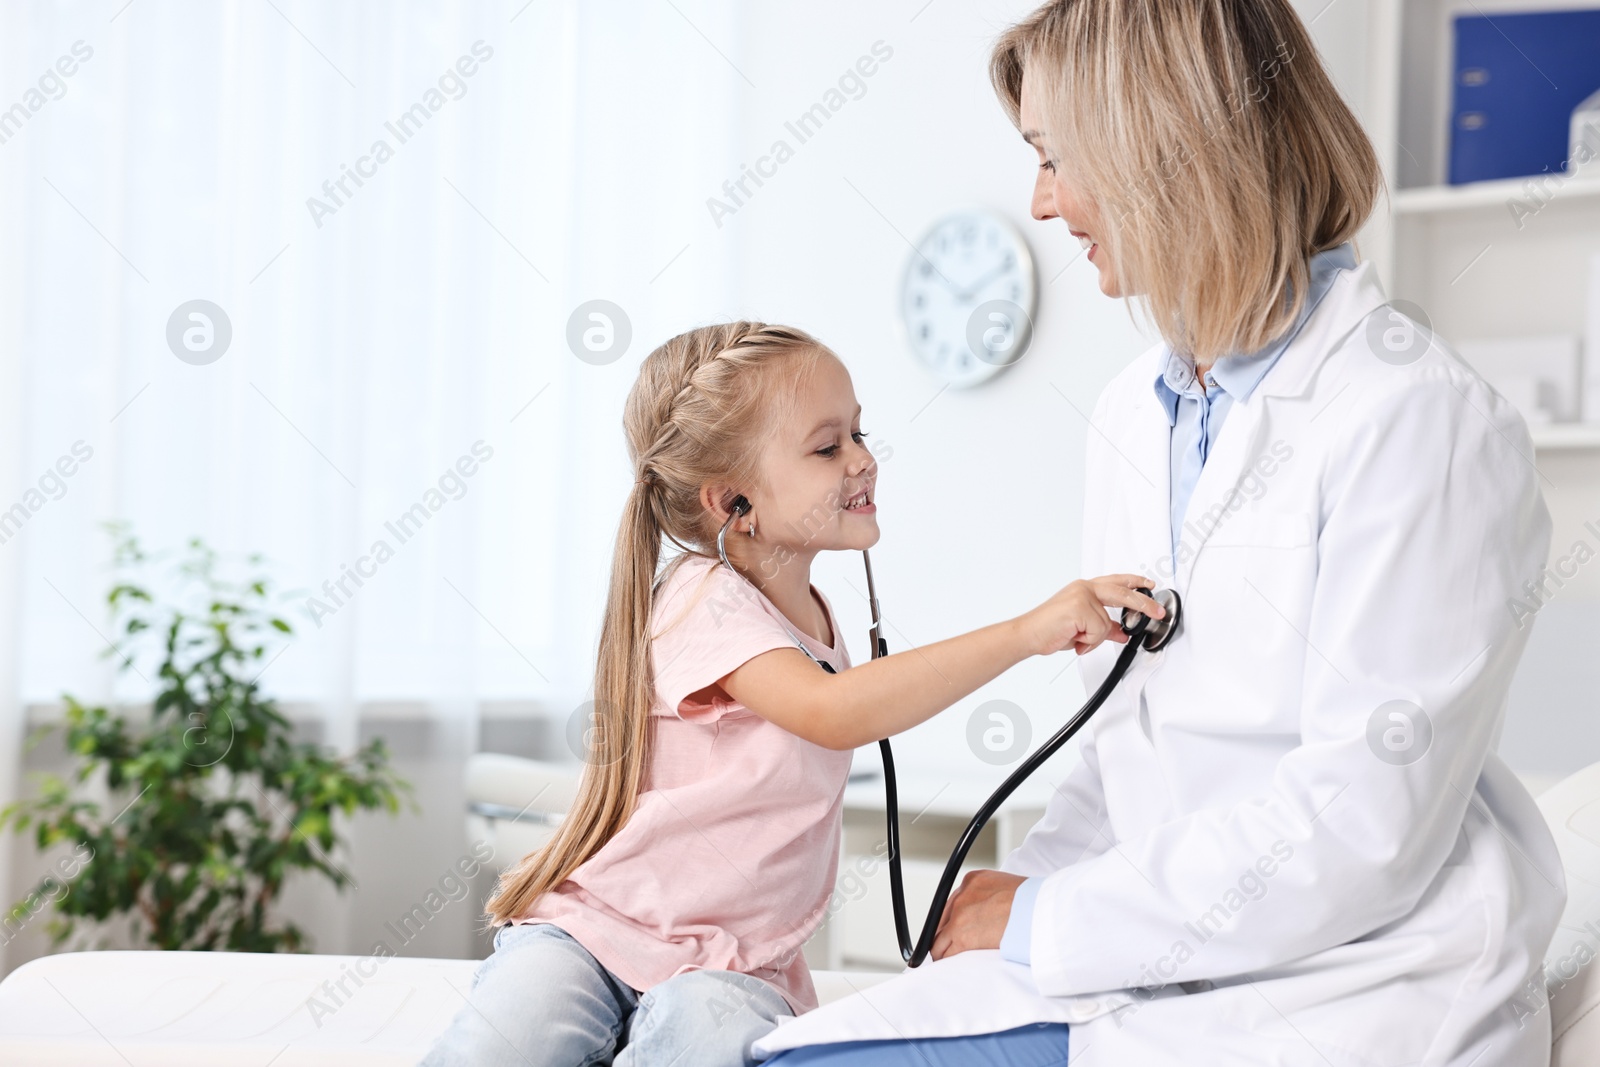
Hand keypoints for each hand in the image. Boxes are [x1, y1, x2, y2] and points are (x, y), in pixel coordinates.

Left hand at [931, 869, 1026, 959]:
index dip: (953, 917)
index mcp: (973, 880)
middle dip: (944, 932)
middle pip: (942, 918)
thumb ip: (990, 895)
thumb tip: (988, 910)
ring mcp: (959, 916)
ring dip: (941, 947)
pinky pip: (945, 953)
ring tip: (945, 956)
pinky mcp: (963, 937)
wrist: (1037, 910)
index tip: (954, 926)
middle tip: (947, 943)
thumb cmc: (1031, 901)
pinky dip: (945, 959)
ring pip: (938, 938)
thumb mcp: (1005, 885)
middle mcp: (962, 895)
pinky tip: (948, 963)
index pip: (954, 901)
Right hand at [1019, 574, 1163, 656]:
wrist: (1028, 634)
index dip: (1134, 582)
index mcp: (1084, 589)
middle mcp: (1084, 588)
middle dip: (1143, 604)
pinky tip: (1073, 639)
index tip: (1149, 585)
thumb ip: (1105, 628)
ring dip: (1093, 639)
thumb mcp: (1083, 629)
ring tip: (1077, 639)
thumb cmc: (1050, 630)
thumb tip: (1123, 633)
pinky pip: (1098, 631)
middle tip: (1157, 612)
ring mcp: (1082, 596)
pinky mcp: (1079, 608)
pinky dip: (1088, 641)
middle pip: (1122, 593)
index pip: (1115, 581)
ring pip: (1106, 624)